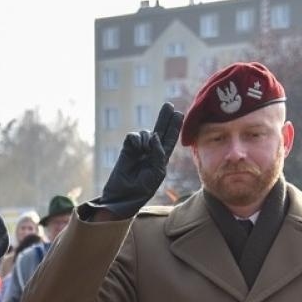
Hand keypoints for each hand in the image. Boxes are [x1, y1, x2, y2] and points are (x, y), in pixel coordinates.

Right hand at [96, 102, 183, 218]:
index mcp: (161, 158)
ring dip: (147, 139)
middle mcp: (151, 151)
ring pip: (146, 133)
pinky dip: (137, 140)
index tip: (179, 114)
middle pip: (160, 130)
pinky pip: (134, 136)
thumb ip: (159, 153)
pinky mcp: (127, 148)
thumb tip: (153, 135)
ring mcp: (138, 149)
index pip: (170, 139)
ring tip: (144, 151)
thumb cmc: (142, 188)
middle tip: (168, 105)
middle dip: (164, 118)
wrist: (123, 195)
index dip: (174, 127)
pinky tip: (136, 149)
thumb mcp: (157, 172)